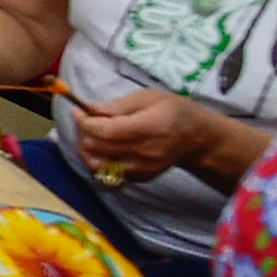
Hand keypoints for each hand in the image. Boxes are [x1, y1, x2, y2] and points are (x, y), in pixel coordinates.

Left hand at [66, 87, 214, 186]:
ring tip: (92, 134)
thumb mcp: (149, 98)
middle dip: (84, 133)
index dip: (85, 122)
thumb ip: (117, 106)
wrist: (198, 139)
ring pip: (96, 165)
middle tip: (86, 120)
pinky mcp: (139, 178)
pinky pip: (107, 173)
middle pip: (97, 149)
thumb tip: (88, 110)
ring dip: (87, 149)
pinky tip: (105, 146)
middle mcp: (145, 153)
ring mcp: (142, 169)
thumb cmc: (174, 112)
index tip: (78, 111)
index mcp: (150, 128)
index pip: (106, 132)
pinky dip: (99, 159)